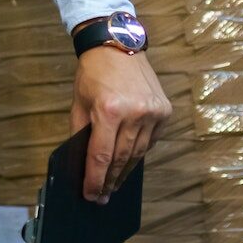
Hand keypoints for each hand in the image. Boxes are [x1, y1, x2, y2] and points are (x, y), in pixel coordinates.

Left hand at [71, 46, 172, 202]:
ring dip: (125, 170)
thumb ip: (81, 132)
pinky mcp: (164, 111)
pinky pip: (151, 140)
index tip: (91, 195)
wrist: (117, 45)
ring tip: (114, 184)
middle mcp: (135, 113)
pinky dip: (139, 152)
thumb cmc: (92, 74)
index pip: (101, 155)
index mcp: (109, 110)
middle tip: (102, 196)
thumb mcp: (78, 102)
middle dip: (110, 179)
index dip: (96, 179)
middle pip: (122, 157)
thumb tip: (83, 163)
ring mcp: (153, 112)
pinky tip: (129, 162)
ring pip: (139, 153)